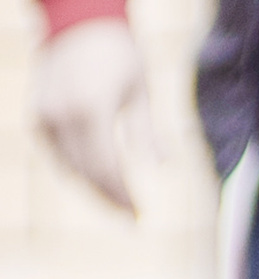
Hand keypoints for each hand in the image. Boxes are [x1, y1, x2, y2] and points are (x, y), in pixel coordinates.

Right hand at [33, 17, 155, 215]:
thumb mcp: (141, 91)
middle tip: (132, 218)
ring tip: (118, 203)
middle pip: (86, 172)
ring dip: (92, 188)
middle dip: (109, 198)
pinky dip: (74, 169)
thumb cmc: (118, 51)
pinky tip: (96, 181)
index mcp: (90, 109)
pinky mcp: (36, 113)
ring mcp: (44, 114)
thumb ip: (148, 132)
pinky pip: (56, 152)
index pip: (107, 167)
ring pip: (68, 166)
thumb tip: (163, 168)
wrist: (77, 18)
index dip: (123, 195)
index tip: (140, 215)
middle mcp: (62, 114)